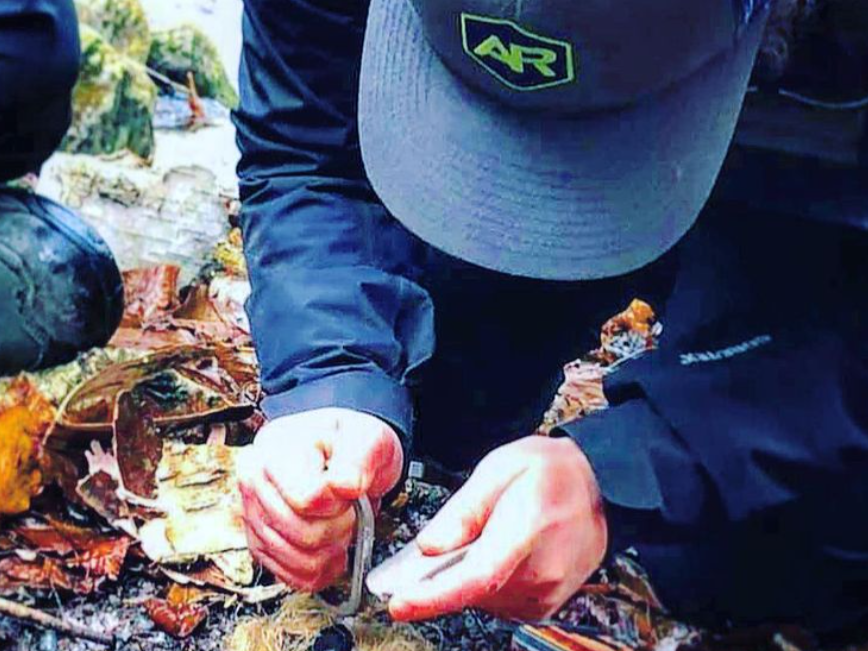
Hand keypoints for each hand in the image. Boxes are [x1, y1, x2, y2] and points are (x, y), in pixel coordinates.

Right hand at [237, 408, 402, 591]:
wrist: (346, 454)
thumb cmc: (351, 443)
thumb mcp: (367, 437)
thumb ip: (359, 457)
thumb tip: (345, 485)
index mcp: (274, 451)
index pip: (306, 500)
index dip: (338, 503)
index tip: (349, 489)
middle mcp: (254, 484)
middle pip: (302, 534)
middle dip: (338, 526)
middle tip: (349, 507)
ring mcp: (254, 517)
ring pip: (298, 559)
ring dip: (331, 548)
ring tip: (340, 523)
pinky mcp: (262, 545)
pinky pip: (292, 576)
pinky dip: (320, 568)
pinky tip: (331, 548)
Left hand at [386, 436, 606, 620]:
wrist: (601, 485)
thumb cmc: (553, 471)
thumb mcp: (500, 467)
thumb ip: (463, 509)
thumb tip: (429, 545)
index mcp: (528, 530)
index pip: (476, 576)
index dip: (434, 595)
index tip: (400, 604)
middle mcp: (543, 572)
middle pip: (472, 591)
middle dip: (444, 574)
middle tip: (445, 540)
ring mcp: (548, 593)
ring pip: (483, 600)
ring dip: (467, 578)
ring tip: (484, 537)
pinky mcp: (546, 603)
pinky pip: (500, 602)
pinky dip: (486, 584)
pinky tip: (496, 553)